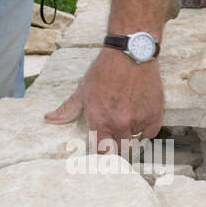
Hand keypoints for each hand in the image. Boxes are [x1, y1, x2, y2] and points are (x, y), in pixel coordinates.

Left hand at [44, 47, 163, 149]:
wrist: (131, 52)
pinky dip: (145, 130)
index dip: (100, 154)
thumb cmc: (106, 70)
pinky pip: (149, 134)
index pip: (100, 152)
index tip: (101, 152)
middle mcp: (120, 124)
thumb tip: (50, 119)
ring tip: (126, 124)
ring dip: (130, 138)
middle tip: (114, 141)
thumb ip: (68, 109)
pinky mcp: (155, 115)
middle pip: (119, 151)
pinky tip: (138, 119)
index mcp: (99, 120)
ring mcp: (139, 120)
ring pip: (135, 142)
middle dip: (115, 148)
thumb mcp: (83, 89)